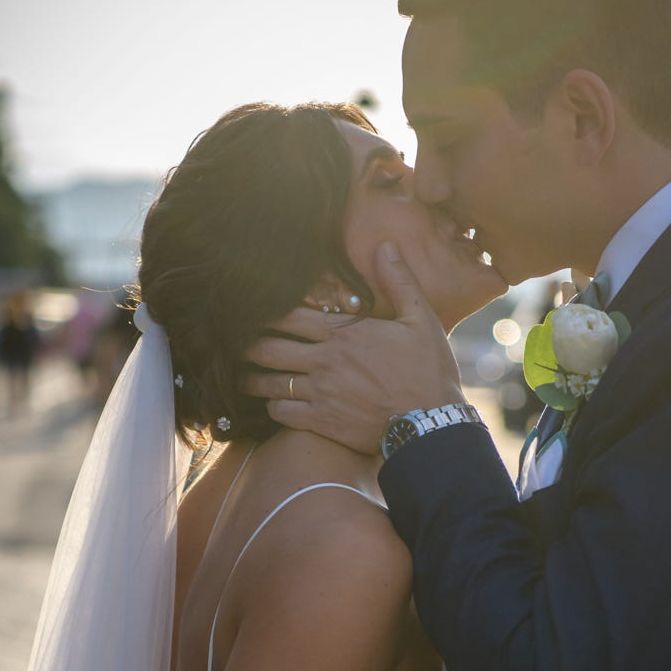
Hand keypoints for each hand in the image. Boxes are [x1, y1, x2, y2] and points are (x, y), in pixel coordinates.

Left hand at [241, 242, 464, 454]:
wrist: (431, 424)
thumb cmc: (428, 371)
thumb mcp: (421, 320)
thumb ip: (399, 281)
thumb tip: (385, 245)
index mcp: (343, 332)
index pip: (289, 315)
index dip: (266, 313)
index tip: (252, 312)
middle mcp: (325, 360)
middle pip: (268, 348)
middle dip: (248, 345)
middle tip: (238, 344)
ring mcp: (320, 393)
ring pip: (269, 382)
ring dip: (252, 379)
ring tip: (242, 377)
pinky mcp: (322, 422)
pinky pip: (282, 412)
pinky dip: (272, 407)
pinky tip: (272, 404)